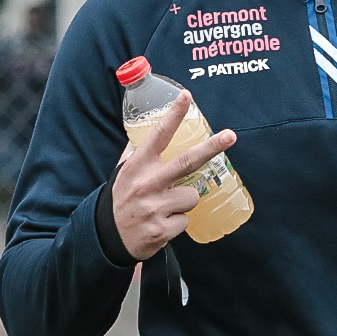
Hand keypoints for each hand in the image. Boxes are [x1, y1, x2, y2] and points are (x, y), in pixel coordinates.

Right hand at [111, 91, 235, 260]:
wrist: (106, 239)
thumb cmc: (119, 200)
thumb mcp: (122, 173)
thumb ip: (134, 152)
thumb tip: (144, 130)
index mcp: (137, 166)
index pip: (158, 135)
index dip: (173, 114)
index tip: (186, 97)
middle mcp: (147, 184)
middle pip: (187, 161)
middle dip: (212, 147)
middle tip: (231, 136)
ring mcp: (155, 207)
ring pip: (191, 197)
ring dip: (183, 202)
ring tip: (163, 208)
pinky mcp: (162, 229)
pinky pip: (185, 220)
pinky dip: (177, 222)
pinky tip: (160, 223)